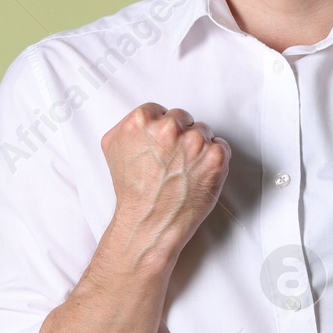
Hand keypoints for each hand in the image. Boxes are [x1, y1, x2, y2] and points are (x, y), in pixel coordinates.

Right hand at [100, 103, 230, 255]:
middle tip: (171, 160)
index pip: (160, 110)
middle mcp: (170, 128)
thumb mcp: (112, 147)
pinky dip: (213, 158)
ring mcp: (195, 141)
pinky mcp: (216, 156)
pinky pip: (220, 146)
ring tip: (183, 169)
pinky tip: (198, 173)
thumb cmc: (132, 190)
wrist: (150, 221)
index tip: (160, 145)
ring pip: (202, 131)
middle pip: (182, 118)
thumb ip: (128, 125)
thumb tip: (143, 118)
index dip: (160, 129)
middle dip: (179, 136)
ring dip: (196, 147)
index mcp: (142, 120)